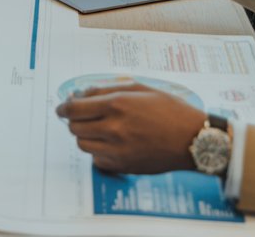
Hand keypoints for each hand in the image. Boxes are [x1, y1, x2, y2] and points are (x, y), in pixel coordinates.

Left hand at [56, 83, 204, 173]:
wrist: (193, 139)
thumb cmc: (170, 110)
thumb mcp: (140, 89)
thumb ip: (108, 90)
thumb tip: (82, 94)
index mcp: (116, 105)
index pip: (74, 108)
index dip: (63, 107)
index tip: (62, 107)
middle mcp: (113, 128)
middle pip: (74, 127)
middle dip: (74, 120)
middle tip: (82, 116)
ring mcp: (118, 150)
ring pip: (83, 144)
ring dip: (85, 135)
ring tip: (98, 129)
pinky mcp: (123, 165)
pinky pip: (97, 159)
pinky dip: (98, 151)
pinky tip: (110, 143)